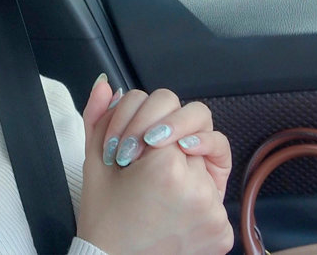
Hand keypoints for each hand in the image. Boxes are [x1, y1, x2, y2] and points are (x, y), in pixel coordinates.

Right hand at [76, 77, 233, 253]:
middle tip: (149, 159)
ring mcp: (214, 211)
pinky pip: (215, 196)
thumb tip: (107, 85)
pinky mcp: (222, 231)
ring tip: (156, 189)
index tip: (131, 150)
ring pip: (206, 162)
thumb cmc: (102, 216)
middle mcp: (197, 187)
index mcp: (164, 166)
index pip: (169, 112)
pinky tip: (169, 210)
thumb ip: (99, 116)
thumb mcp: (93, 162)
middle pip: (197, 130)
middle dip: (172, 138)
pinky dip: (194, 198)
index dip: (144, 127)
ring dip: (184, 167)